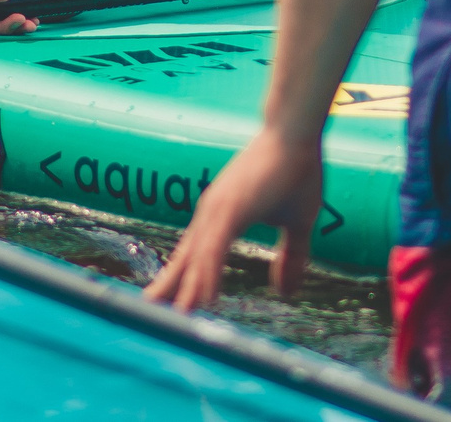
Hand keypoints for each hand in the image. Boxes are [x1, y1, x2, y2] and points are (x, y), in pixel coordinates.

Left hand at [144, 125, 323, 311]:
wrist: (298, 134)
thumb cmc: (296, 172)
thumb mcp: (297, 225)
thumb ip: (291, 257)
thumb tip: (286, 292)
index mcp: (223, 216)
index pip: (197, 254)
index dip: (185, 278)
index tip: (173, 303)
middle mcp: (213, 212)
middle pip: (186, 256)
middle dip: (171, 286)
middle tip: (152, 312)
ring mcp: (219, 208)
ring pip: (197, 256)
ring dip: (187, 287)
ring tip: (177, 316)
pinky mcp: (231, 207)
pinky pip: (214, 247)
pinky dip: (208, 273)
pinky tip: (205, 297)